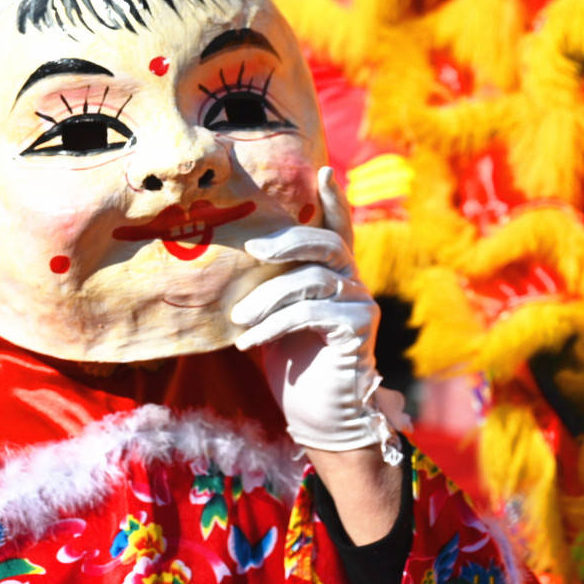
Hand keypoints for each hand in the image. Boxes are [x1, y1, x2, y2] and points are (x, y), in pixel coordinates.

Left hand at [230, 167, 405, 463]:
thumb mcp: (271, 316)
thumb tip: (223, 260)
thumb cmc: (290, 362)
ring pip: (312, 280)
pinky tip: (247, 342)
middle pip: (326, 244)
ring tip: (237, 320)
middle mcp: (352, 282)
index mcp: (332, 273)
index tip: (324, 169)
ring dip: (267, 298)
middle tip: (253, 250)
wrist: (316, 415)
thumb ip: (264, 285)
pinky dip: (274, 324)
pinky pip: (313, 311)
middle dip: (288, 241)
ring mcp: (360, 304)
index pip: (337, 228)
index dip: (334, 199)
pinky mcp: (358, 329)